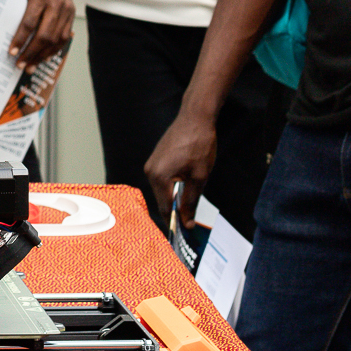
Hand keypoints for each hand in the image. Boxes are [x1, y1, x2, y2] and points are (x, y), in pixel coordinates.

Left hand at [6, 0, 73, 69]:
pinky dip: (55, 48)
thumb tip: (5, 30)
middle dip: (32, 53)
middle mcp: (57, 2)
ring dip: (44, 55)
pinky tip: (45, 56)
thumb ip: (14, 6)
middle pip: (45, 35)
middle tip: (20, 64)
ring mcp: (67, 8)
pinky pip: (65, 35)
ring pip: (57, 38)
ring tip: (31, 65)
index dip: (21, 40)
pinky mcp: (71, 11)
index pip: (30, 23)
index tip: (12, 52)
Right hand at [145, 110, 218, 227]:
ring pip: (162, 189)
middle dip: (175, 210)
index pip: (164, 207)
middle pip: (162, 199)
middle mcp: (150, 171)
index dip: (175, 221)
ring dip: (175, 197)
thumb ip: (191, 201)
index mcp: (159, 177)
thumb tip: (187, 221)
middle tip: (191, 220)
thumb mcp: (200, 176)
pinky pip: (163, 179)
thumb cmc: (199, 145)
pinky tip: (186, 186)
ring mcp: (152, 164)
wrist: (195, 118)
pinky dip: (172, 186)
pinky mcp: (156, 159)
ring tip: (190, 203)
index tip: (186, 232)